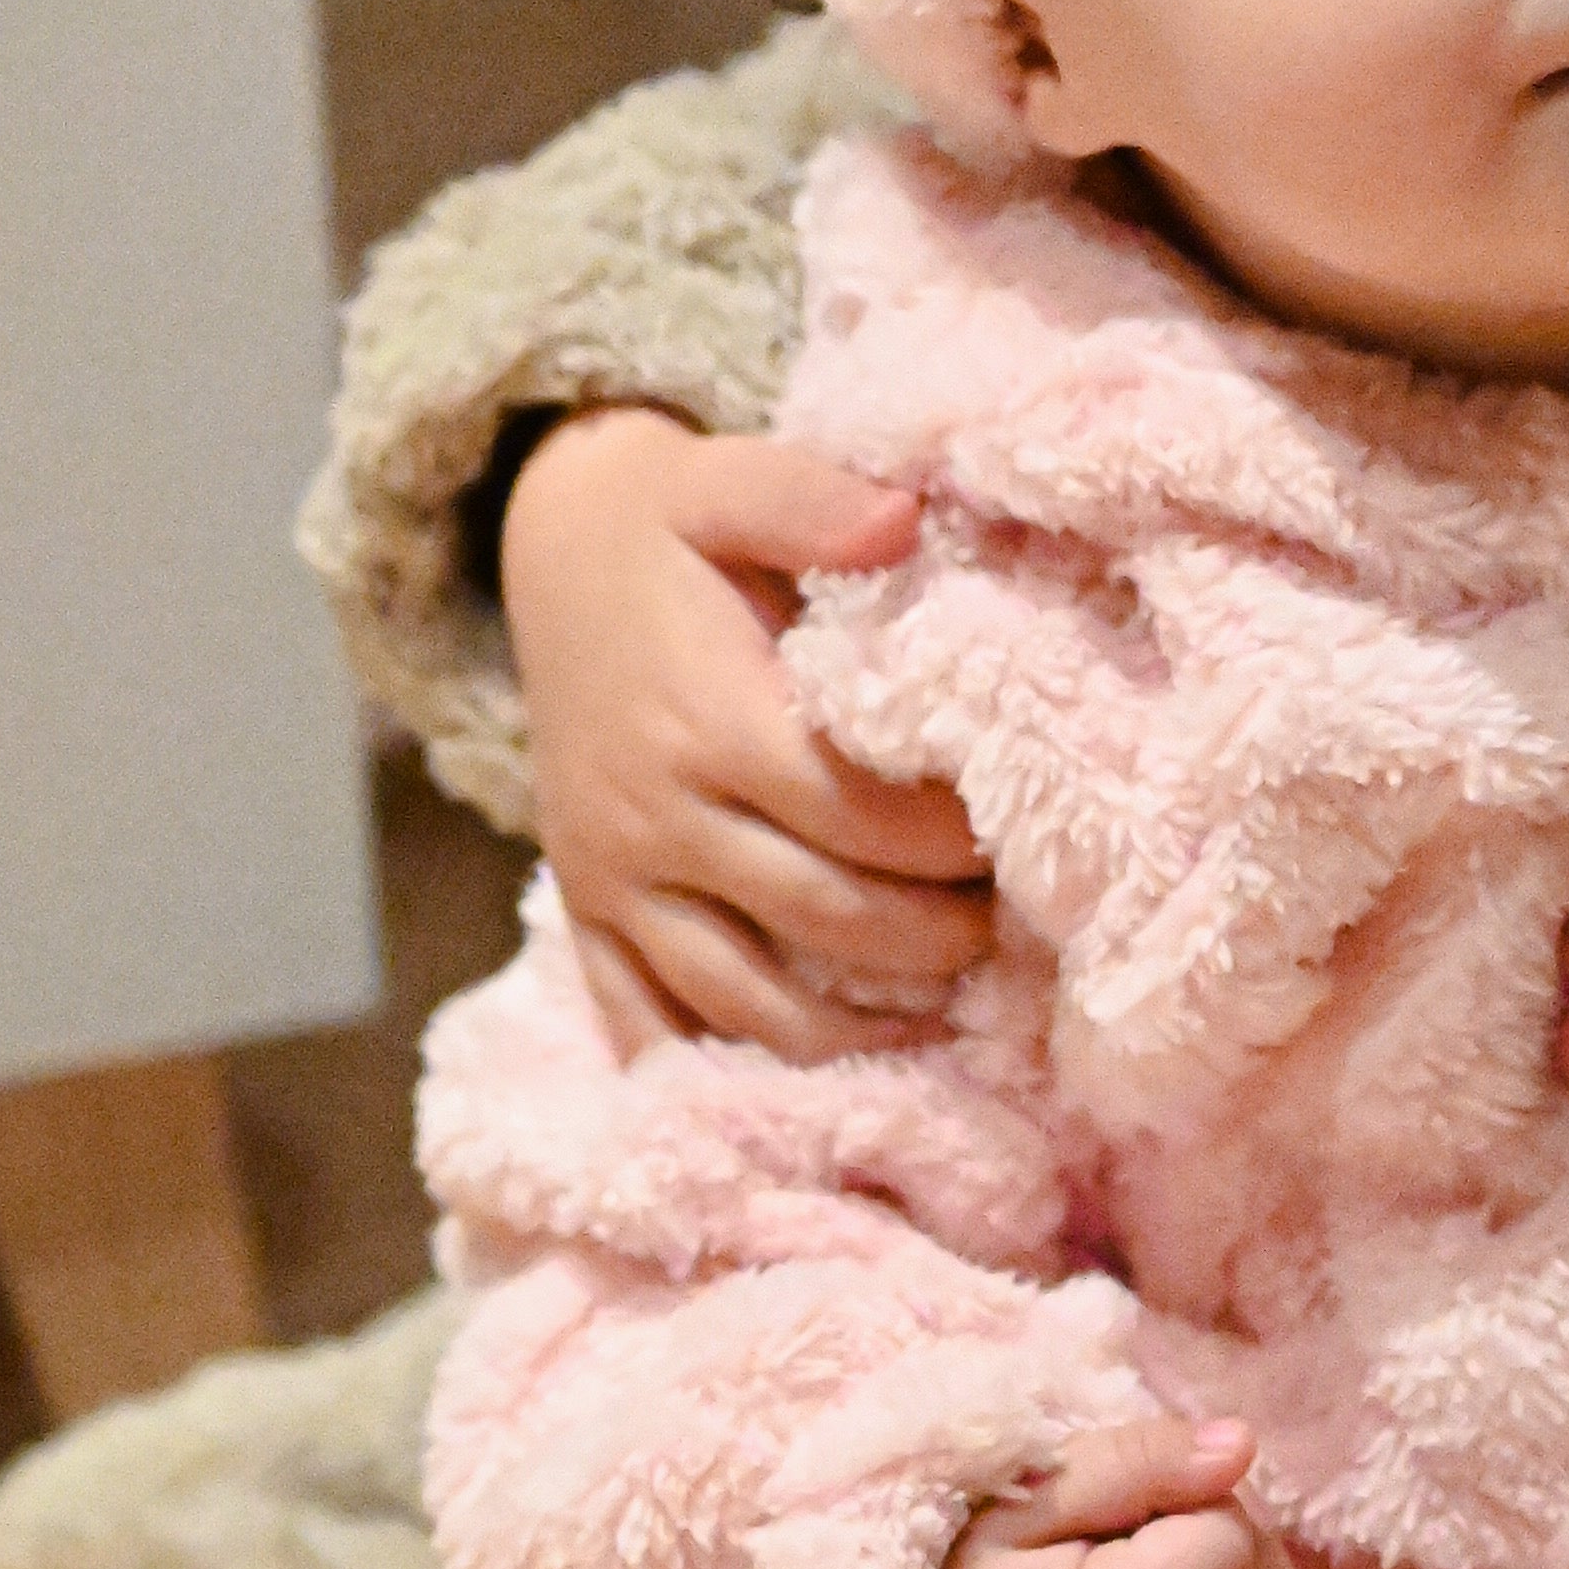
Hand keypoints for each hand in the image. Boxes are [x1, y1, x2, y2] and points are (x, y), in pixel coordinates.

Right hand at [502, 408, 993, 1059]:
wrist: (548, 548)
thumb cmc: (671, 521)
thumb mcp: (730, 482)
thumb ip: (815, 499)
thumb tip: (904, 520)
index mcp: (706, 718)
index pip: (857, 816)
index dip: (951, 841)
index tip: (1020, 836)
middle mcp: (653, 815)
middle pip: (823, 918)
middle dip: (934, 939)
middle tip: (1012, 931)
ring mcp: (611, 877)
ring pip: (747, 1000)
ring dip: (857, 1025)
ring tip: (950, 1011)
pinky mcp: (586, 911)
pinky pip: (648, 1024)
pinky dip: (728, 1070)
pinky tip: (816, 1085)